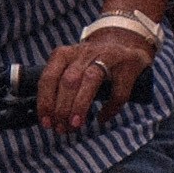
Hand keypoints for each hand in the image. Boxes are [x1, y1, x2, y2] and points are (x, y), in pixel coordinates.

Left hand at [34, 22, 158, 131]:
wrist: (124, 43)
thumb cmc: (90, 62)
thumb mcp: (69, 66)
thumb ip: (57, 85)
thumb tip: (47, 118)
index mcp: (66, 54)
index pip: (50, 76)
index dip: (46, 101)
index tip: (46, 122)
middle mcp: (84, 53)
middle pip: (69, 79)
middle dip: (62, 108)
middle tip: (61, 129)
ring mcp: (107, 57)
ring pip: (90, 80)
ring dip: (80, 105)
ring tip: (75, 125)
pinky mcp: (128, 66)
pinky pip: (118, 91)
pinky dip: (110, 108)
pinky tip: (102, 118)